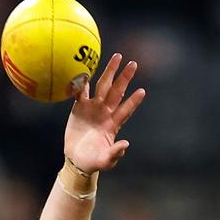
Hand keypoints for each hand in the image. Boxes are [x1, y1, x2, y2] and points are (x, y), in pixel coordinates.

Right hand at [64, 53, 145, 173]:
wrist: (77, 160)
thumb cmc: (93, 161)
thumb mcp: (105, 161)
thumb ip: (115, 153)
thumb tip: (125, 145)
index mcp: (113, 124)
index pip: (125, 110)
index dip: (133, 102)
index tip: (142, 91)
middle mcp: (105, 113)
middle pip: (117, 92)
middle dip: (124, 78)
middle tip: (133, 64)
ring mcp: (93, 108)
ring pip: (102, 86)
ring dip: (109, 72)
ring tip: (117, 57)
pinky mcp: (79, 108)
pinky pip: (82, 92)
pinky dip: (83, 82)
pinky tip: (86, 69)